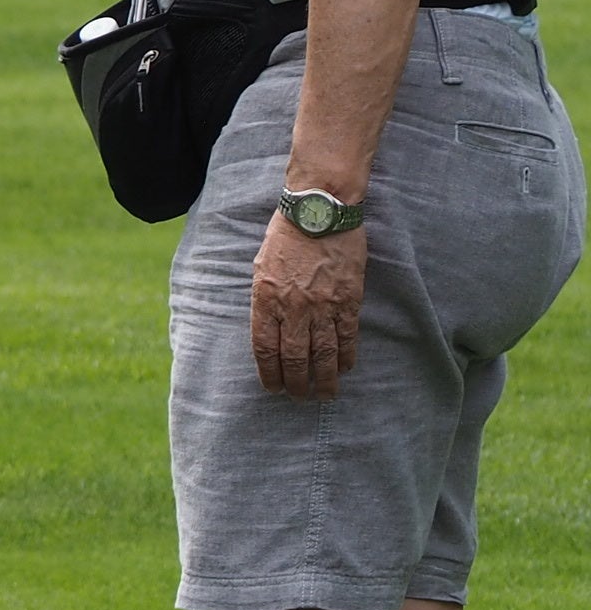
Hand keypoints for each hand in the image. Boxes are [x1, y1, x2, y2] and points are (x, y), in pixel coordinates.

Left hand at [251, 208, 367, 398]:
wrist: (319, 211)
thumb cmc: (285, 236)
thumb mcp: (261, 266)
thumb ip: (265, 297)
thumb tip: (269, 325)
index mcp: (266, 298)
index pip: (265, 347)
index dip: (268, 372)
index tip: (272, 388)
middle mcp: (293, 307)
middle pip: (294, 357)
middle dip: (295, 383)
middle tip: (298, 398)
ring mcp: (323, 305)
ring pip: (324, 353)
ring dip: (324, 378)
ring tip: (325, 395)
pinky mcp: (348, 299)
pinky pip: (348, 336)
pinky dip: (347, 356)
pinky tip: (346, 369)